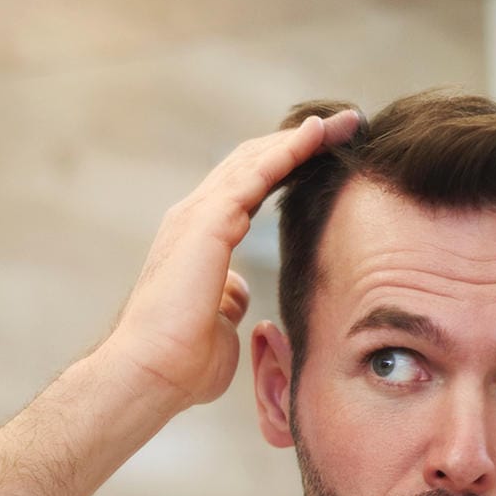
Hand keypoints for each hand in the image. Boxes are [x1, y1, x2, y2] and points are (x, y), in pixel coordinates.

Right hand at [98, 110, 361, 410]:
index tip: (326, 158)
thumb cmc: (180, 363)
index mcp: (196, 240)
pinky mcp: (207, 222)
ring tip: (342, 122)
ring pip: (254, 159)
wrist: (150, 373)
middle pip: (251, 164)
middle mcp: (193, 218)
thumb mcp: (217, 323)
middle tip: (344, 127)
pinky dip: (288, 150)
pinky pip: (256, 174)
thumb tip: (238, 292)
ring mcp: (197, 216)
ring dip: (301, 137)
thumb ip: (228, 300)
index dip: (284, 168)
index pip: (246, 189)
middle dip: (298, 143)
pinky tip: (318, 135)